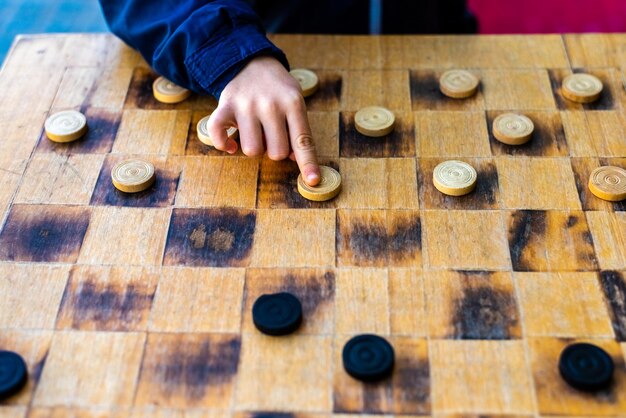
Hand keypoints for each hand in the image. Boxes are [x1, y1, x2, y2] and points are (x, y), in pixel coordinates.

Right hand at [207, 55, 320, 185]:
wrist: (250, 62)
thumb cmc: (278, 90)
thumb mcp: (295, 103)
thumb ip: (297, 130)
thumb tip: (293, 158)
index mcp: (293, 103)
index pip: (302, 141)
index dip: (308, 163)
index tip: (313, 181)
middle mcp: (270, 104)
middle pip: (276, 153)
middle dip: (275, 150)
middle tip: (272, 134)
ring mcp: (246, 105)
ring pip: (252, 150)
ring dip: (254, 147)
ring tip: (255, 131)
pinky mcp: (225, 105)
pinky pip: (219, 135)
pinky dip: (223, 144)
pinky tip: (231, 143)